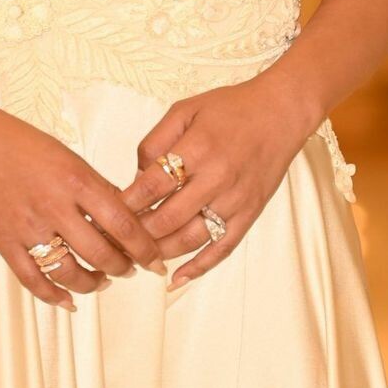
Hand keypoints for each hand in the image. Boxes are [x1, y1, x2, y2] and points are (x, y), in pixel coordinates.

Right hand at [0, 91, 168, 311]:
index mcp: (77, 180)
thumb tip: (126, 214)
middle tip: (130, 270)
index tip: (156, 259)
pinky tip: (68, 301)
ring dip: (92, 284)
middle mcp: (55, 206)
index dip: (144, 248)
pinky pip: (33, 279)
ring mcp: (28, 226)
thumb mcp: (69, 156)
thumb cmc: (21, 142)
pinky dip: (53, 296)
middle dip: (122, 268)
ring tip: (102, 281)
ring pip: (70, 272)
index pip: (123, 224)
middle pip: (101, 253)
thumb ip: (96, 186)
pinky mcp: (4, 241)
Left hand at [119, 71, 316, 289]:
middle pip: (167, 218)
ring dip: (160, 252)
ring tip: (137, 257)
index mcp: (197, 148)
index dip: (126, 203)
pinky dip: (198, 267)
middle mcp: (216, 177)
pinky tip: (176, 278)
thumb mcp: (185, 110)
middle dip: (136, 233)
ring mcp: (234, 200)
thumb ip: (155, 142)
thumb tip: (135, 178)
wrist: (280, 113)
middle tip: (115, 240)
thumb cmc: (230, 108)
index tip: (107, 213)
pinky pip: (221, 248)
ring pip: (190, 238)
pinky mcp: (249, 214)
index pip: (152, 186)